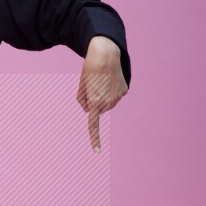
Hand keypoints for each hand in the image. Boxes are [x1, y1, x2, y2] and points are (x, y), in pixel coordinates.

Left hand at [77, 36, 128, 152]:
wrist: (105, 53)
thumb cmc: (90, 69)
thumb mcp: (81, 86)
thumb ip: (83, 101)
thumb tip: (89, 110)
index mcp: (95, 103)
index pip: (93, 124)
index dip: (94, 139)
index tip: (97, 152)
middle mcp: (108, 103)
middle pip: (98, 109)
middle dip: (94, 101)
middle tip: (92, 85)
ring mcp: (118, 97)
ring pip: (107, 103)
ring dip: (103, 96)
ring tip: (102, 80)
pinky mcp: (124, 91)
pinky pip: (116, 95)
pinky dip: (112, 90)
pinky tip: (111, 79)